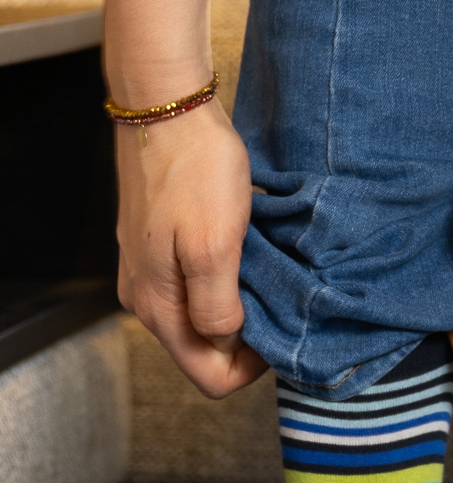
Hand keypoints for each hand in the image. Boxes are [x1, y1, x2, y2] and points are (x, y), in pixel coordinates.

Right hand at [115, 100, 266, 399]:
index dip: (250, 369)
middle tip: (276, 303)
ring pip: (201, 321)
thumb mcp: (214, 248)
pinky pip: (195, 290)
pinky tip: (244, 259)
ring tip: (262, 277)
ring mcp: (149, 275)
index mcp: (157, 309)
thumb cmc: (194, 171)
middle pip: (204, 352)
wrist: (166, 104)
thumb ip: (217, 308)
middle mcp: (145, 301)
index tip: (275, 335)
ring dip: (237, 311)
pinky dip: (225, 285)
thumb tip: (225, 340)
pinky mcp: (157, 250)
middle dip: (245, 341)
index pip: (210, 378)